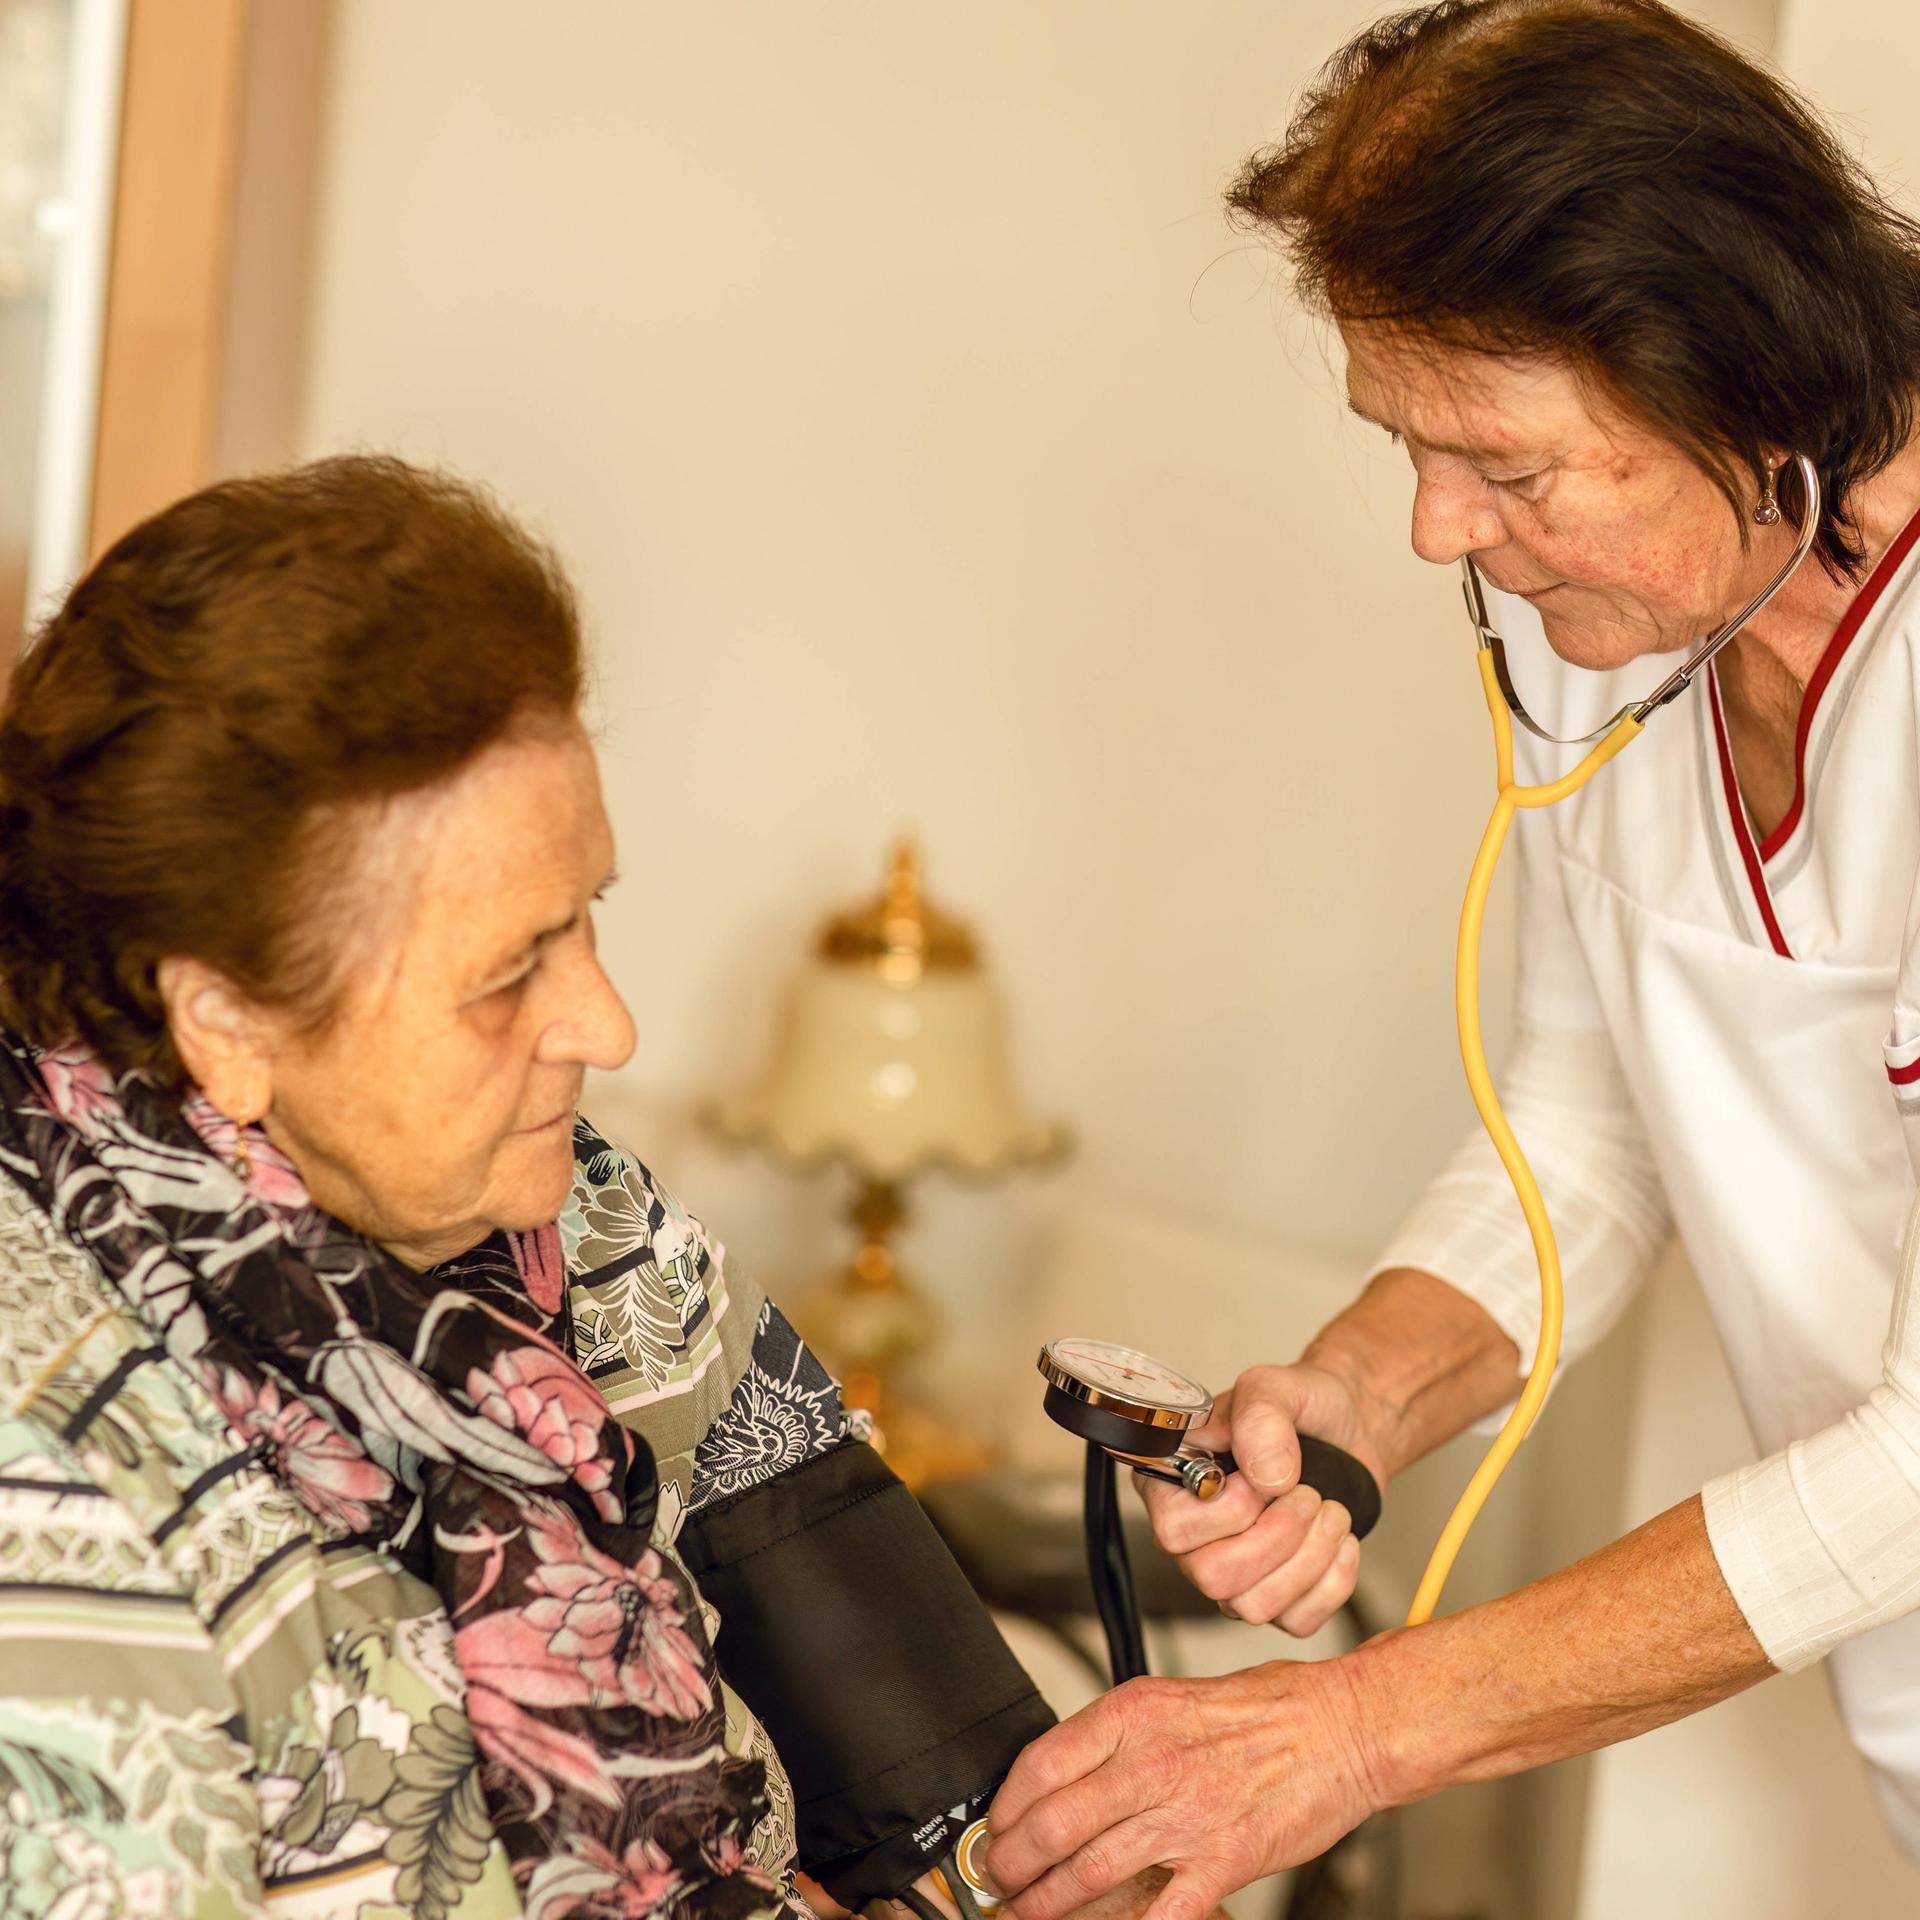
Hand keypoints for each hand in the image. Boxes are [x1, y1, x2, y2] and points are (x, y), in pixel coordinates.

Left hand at [982, 1659, 1383, 1919]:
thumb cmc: (1271, 1709)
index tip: (995, 1826)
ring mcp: (1187, 1816)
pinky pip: (1159, 1912)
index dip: (1005, 1806)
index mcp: (1136, 1713)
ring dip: (1046, 1902)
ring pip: (1089, 1871)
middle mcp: (1152, 1762)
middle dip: (1010, 1862)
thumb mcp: (1176, 1696)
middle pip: (1053, 1824)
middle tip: (996, 1879)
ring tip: (1024, 1913)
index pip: (1041, 1764)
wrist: (1346, 1727)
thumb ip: (1122, 1734)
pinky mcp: (1224, 1861)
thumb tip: (1068, 1771)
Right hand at [1135, 1363, 1385, 1632]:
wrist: (1348, 1427)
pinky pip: (1296, 1622)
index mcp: (1174, 1483)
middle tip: (1307, 1495)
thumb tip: (1266, 1477)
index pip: (1173, 1530)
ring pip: (1253, 1607)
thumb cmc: (1301, 1405)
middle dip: (1277, 1538)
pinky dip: (1333, 1581)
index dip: (1228, 1512)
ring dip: (1309, 1558)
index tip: (1265, 1478)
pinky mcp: (1279, 1596)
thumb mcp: (1275, 1387)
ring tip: (1331, 1510)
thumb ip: (1261, 1418)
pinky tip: (1341, 1540)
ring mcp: (1235, 1571)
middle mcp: (1195, 1536)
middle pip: (1213, 1579)